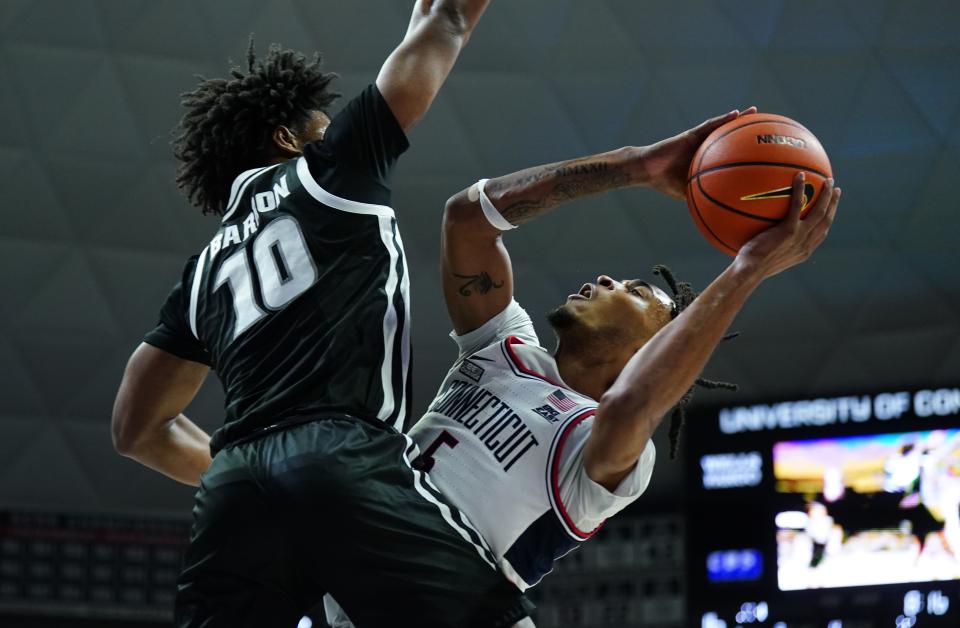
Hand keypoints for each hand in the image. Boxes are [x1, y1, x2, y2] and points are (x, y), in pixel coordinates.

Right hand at [638, 107, 757, 198]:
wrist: (647, 169)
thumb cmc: (664, 182)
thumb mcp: (687, 193)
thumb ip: (702, 200)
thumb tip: (718, 217)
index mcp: (707, 161)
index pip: (730, 157)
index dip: (746, 155)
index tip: (764, 154)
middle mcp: (706, 148)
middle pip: (732, 140)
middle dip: (748, 134)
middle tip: (767, 129)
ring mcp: (700, 139)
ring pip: (723, 127)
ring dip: (740, 120)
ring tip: (756, 112)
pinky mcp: (692, 133)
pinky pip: (710, 124)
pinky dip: (723, 119)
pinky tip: (735, 113)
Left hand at [736, 172, 840, 279]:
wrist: (750, 272)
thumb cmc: (751, 267)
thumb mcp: (766, 259)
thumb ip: (771, 246)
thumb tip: (762, 236)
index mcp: (803, 252)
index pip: (821, 233)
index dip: (828, 219)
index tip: (831, 208)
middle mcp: (806, 244)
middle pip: (826, 220)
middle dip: (834, 204)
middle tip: (835, 189)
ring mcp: (799, 237)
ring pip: (820, 212)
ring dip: (827, 195)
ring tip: (828, 180)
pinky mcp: (789, 230)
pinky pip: (797, 205)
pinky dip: (800, 189)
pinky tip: (800, 175)